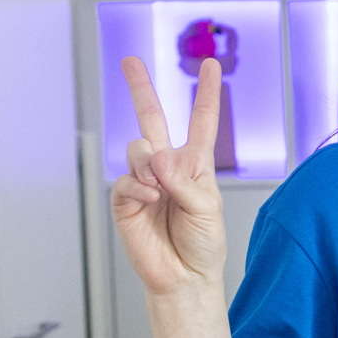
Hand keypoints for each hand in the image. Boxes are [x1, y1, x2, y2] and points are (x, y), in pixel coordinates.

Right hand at [111, 56, 227, 295]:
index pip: (201, 123)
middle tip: (130, 60)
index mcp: (195, 165)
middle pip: (152, 120)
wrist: (184, 277)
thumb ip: (184, 181)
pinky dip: (139, 188)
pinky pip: (125, 179)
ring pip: (138, 149)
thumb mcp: (207, 209)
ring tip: (162, 194)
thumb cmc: (204, 244)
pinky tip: (150, 201)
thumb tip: (156, 156)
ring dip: (151, 167)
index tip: (212, 66)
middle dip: (140, 89)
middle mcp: (168, 167)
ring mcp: (144, 181)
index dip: (206, 94)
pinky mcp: (125, 199)